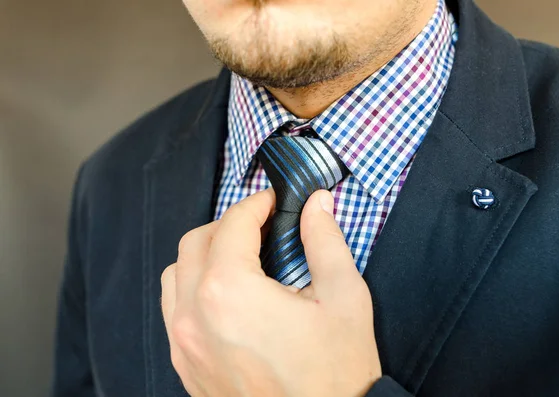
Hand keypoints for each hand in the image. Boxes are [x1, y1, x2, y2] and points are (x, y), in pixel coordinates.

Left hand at [161, 189, 381, 396]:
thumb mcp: (344, 297)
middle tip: (259, 224)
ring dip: (203, 255)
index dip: (256, 204)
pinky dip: (193, 289)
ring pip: (175, 275)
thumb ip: (325, 241)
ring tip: (239, 257)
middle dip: (227, 224)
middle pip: (195, 243)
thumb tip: (316, 204)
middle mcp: (194, 316)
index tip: (273, 202)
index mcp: (230, 292)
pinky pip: (173, 311)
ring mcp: (185, 345)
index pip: (232, 225)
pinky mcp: (186, 368)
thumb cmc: (337, 374)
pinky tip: (225, 296)